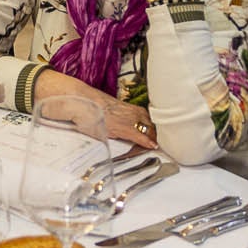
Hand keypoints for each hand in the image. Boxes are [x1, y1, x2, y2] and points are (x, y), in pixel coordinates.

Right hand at [30, 70, 156, 149]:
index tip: (160, 130)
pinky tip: (153, 146)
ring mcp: (126, 119)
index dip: (154, 124)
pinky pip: (137, 135)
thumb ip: (115, 114)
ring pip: (147, 127)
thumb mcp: (105, 108)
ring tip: (163, 144)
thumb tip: (114, 122)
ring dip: (155, 136)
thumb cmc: (88, 106)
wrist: (80, 101)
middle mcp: (129, 111)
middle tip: (167, 139)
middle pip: (150, 121)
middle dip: (159, 130)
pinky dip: (146, 140)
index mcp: (126, 106)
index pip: (146, 115)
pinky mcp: (120, 127)